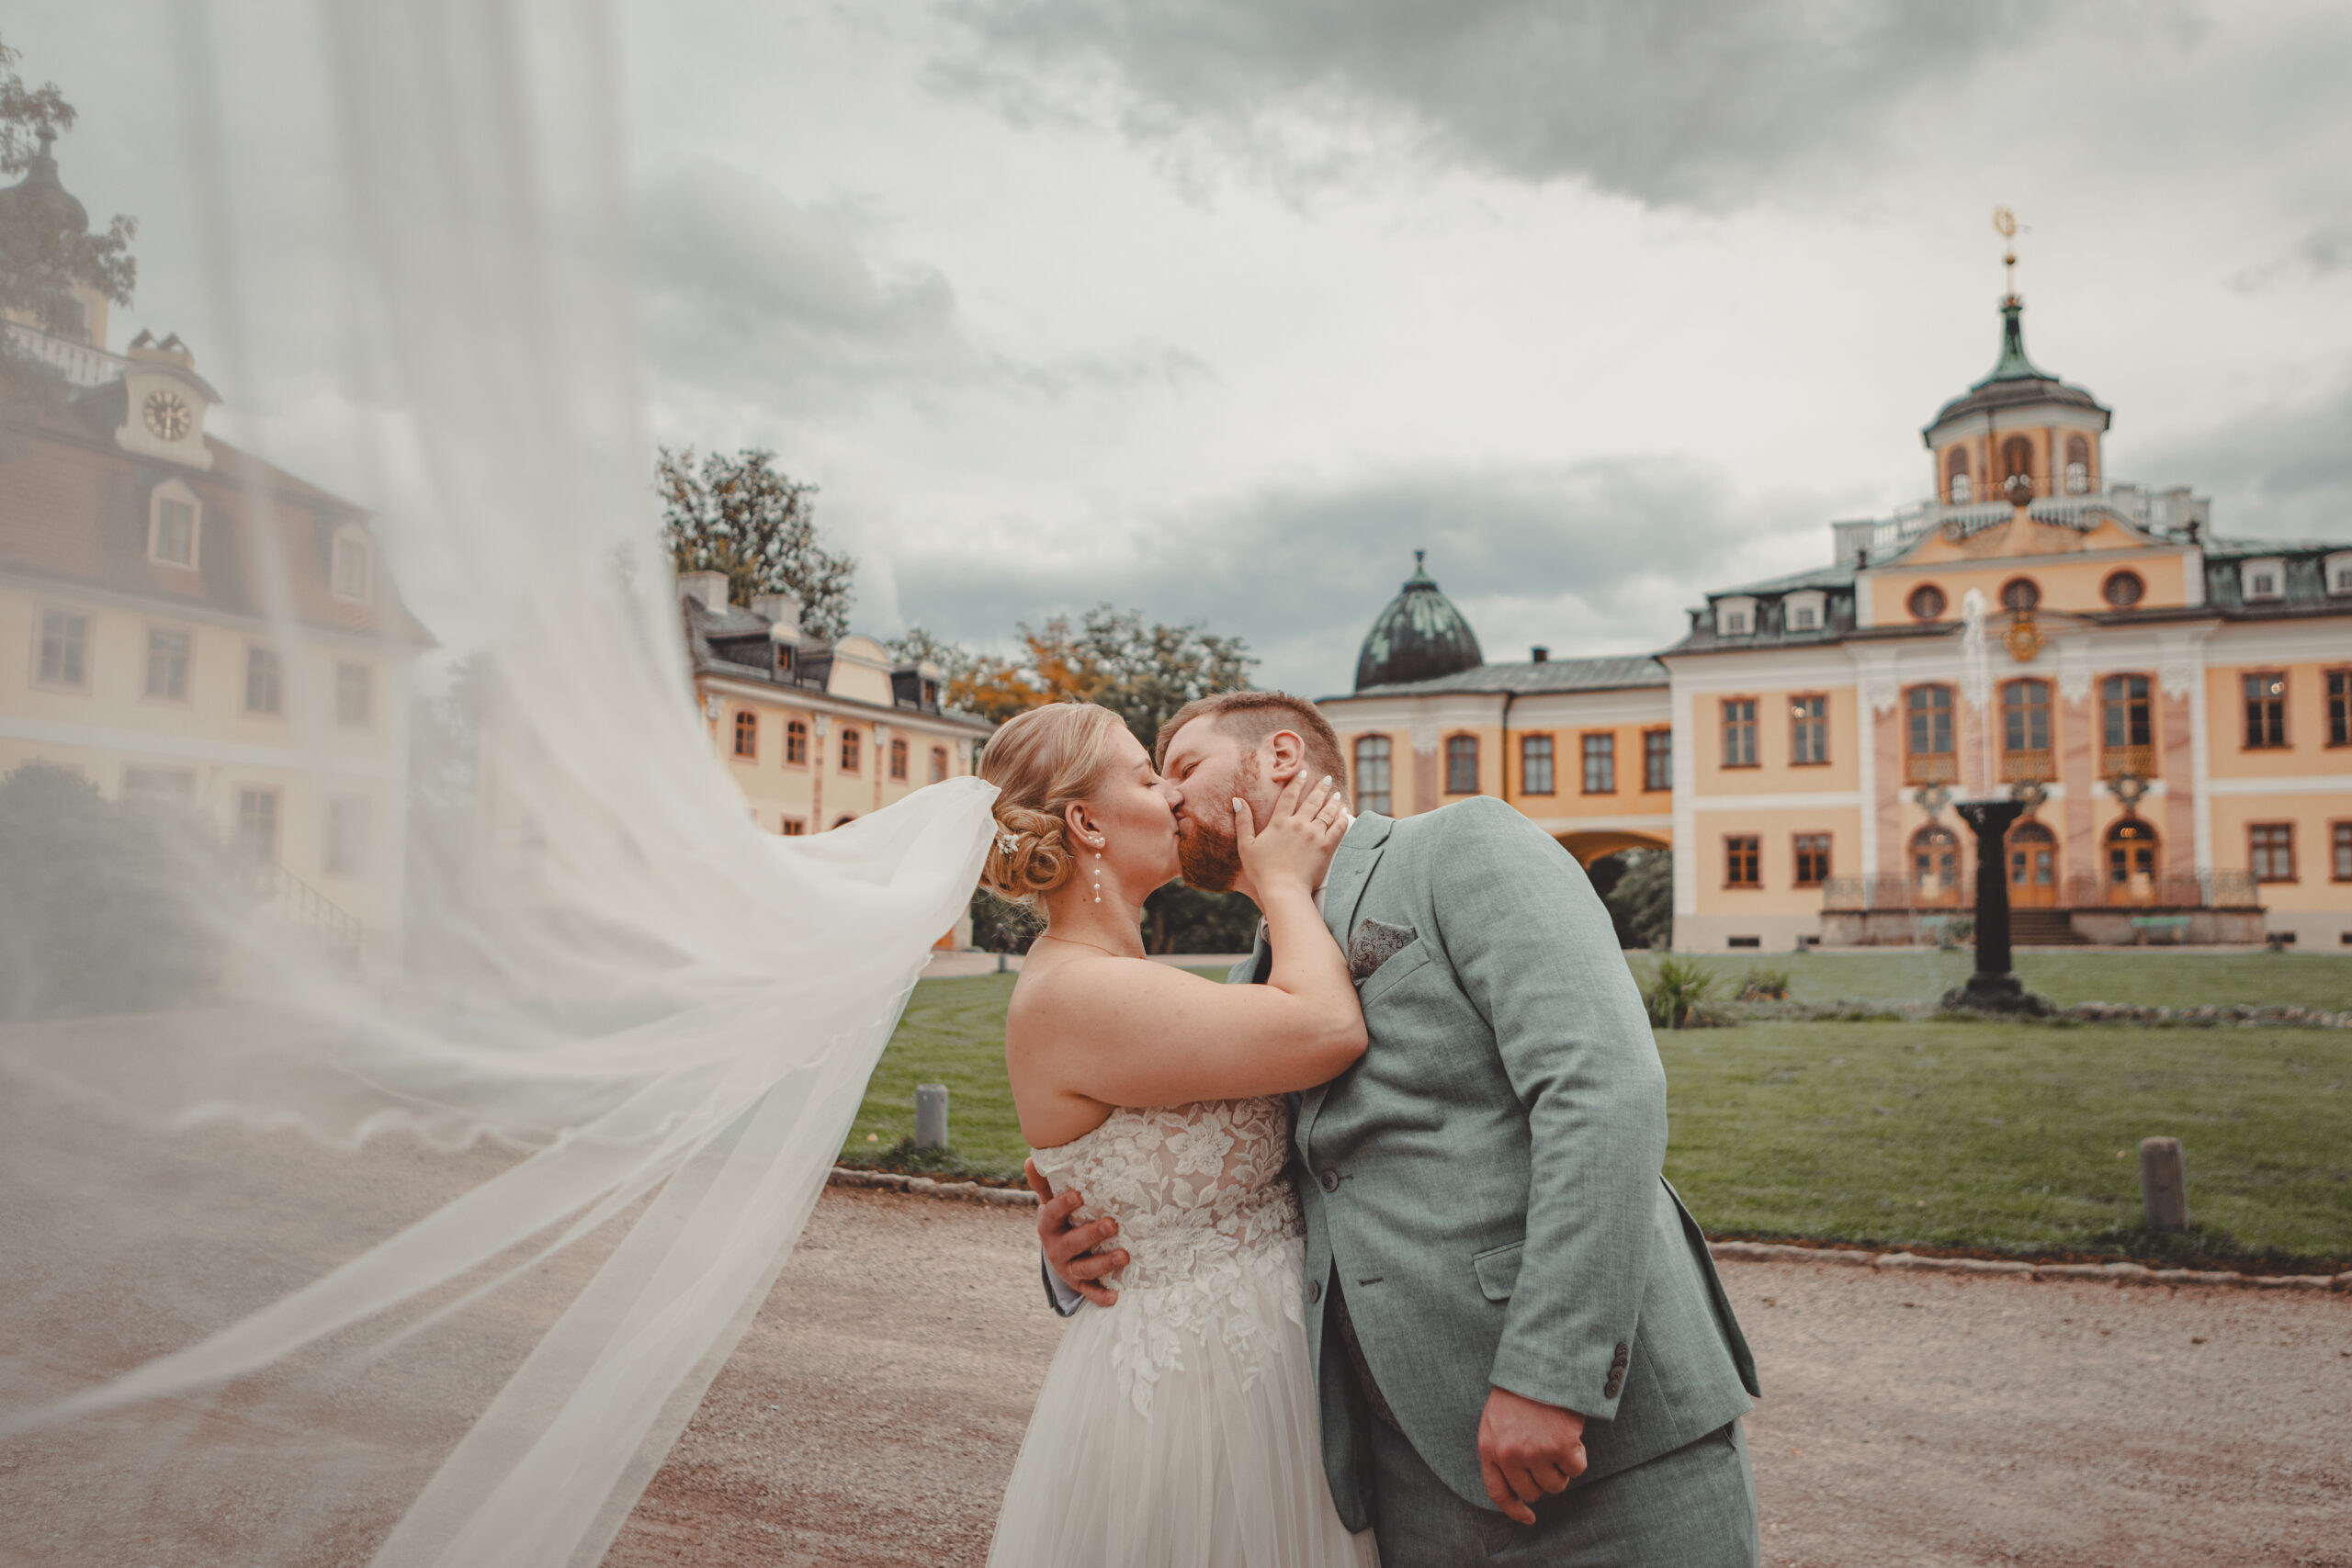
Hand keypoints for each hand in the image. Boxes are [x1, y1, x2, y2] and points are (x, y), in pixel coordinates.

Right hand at [1027, 1157, 1127, 1306]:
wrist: (1059, 1253)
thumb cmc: (1061, 1220)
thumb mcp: (1051, 1202)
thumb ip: (1046, 1183)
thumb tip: (1032, 1158)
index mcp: (1048, 1226)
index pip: (1052, 1214)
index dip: (1063, 1205)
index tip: (1078, 1195)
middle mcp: (1056, 1249)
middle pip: (1072, 1243)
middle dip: (1091, 1234)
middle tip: (1113, 1224)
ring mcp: (1068, 1269)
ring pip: (1085, 1269)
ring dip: (1104, 1263)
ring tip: (1124, 1256)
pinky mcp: (1080, 1285)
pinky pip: (1090, 1292)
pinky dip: (1101, 1296)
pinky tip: (1115, 1296)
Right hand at [1232, 773, 1347, 898]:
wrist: (1284, 889)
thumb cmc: (1262, 871)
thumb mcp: (1246, 846)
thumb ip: (1243, 822)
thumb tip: (1237, 800)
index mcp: (1279, 822)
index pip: (1289, 796)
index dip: (1297, 782)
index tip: (1304, 772)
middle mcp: (1298, 824)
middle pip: (1312, 801)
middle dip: (1321, 788)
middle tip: (1328, 779)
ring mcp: (1314, 835)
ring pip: (1327, 812)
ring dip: (1333, 801)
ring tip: (1337, 794)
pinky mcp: (1326, 847)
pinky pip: (1338, 828)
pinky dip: (1342, 819)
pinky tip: (1345, 813)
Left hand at [1478, 1386, 1586, 1524]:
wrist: (1542, 1361)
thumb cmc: (1521, 1388)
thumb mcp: (1497, 1419)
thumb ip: (1501, 1449)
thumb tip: (1517, 1486)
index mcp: (1489, 1447)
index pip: (1498, 1492)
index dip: (1514, 1509)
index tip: (1529, 1518)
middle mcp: (1509, 1454)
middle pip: (1531, 1492)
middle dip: (1543, 1480)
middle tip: (1549, 1456)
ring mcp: (1535, 1452)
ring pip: (1556, 1485)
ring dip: (1562, 1469)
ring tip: (1558, 1441)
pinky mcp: (1560, 1447)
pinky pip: (1576, 1469)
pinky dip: (1579, 1456)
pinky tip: (1572, 1435)